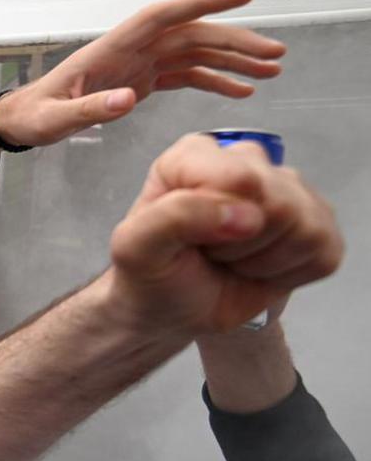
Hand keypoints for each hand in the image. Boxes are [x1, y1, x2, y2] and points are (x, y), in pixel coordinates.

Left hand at [0, 0, 285, 150]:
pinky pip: (186, 75)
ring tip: (272, 72)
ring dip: (233, 61)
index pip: (164, 15)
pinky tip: (241, 91)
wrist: (23, 121)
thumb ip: (89, 110)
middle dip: (236, 41)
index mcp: (112, 48)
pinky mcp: (142, 80)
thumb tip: (127, 100)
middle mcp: (132, 49)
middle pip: (192, 34)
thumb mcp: (55, 120)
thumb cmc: (35, 116)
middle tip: (276, 54)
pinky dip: (214, 81)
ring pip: (196, 53)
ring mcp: (139, 63)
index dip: (204, 2)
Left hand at [103, 134, 341, 336]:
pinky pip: (324, 254)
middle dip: (240, 245)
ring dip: (262, 262)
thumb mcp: (136, 247)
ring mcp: (287, 191)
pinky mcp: (315, 225)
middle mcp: (246, 162)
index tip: (192, 241)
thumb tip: (246, 214)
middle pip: (280, 204)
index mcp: (196, 155)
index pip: (241, 177)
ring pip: (306, 228)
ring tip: (229, 260)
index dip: (221, 221)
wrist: (168, 306)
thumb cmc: (151, 272)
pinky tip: (257, 268)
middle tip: (208, 253)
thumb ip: (176, 218)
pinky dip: (289, 275)